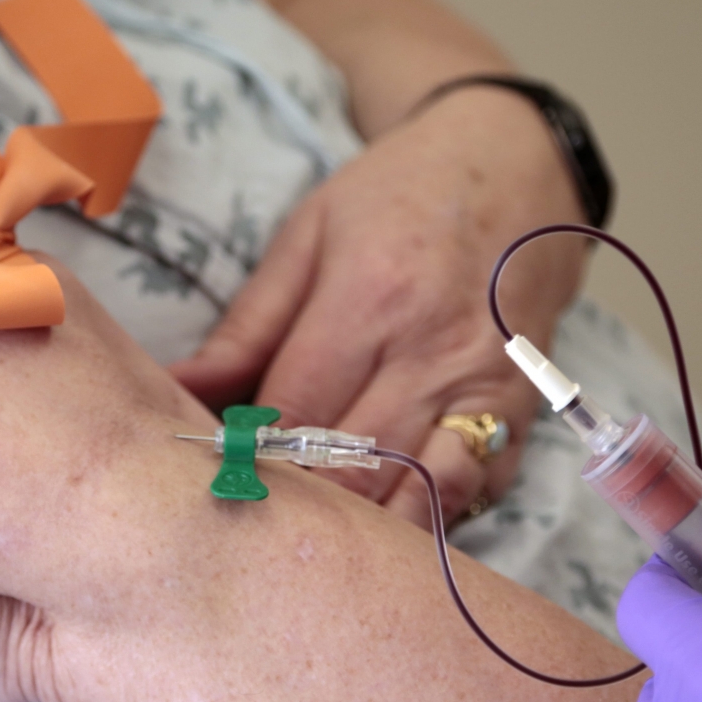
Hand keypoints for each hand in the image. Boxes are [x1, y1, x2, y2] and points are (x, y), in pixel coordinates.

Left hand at [169, 87, 586, 527]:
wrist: (516, 168)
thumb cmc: (399, 196)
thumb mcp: (308, 236)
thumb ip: (246, 325)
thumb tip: (178, 388)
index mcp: (371, 298)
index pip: (294, 413)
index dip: (248, 456)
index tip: (213, 473)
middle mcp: (435, 353)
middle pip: (352, 468)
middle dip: (297, 501)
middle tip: (253, 514)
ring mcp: (487, 391)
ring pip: (415, 496)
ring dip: (361, 527)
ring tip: (312, 533)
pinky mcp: (523, 417)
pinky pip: (471, 496)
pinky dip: (423, 519)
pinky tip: (383, 520)